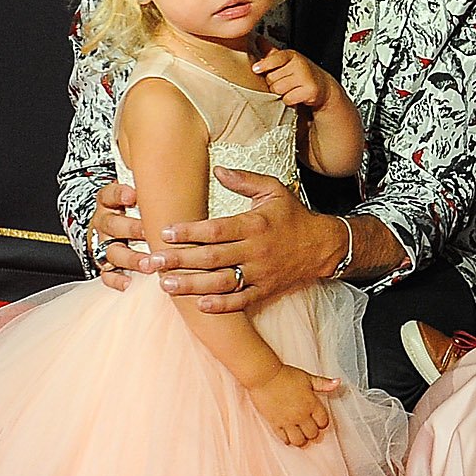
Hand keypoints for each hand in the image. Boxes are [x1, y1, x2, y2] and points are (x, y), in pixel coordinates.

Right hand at [92, 177, 144, 287]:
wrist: (120, 229)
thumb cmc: (141, 210)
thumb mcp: (142, 196)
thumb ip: (154, 192)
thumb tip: (182, 176)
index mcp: (111, 203)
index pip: (109, 195)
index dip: (119, 194)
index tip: (133, 196)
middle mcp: (105, 222)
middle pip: (112, 225)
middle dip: (130, 229)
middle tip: (148, 233)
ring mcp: (103, 244)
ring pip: (111, 251)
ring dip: (130, 258)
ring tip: (148, 264)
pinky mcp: (105, 264)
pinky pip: (106, 274)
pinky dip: (116, 279)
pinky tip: (130, 283)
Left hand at [139, 170, 344, 312]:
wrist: (322, 246)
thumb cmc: (293, 216)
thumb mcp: (273, 190)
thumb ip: (244, 179)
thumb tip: (217, 169)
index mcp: (254, 225)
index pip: (216, 230)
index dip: (190, 231)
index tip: (165, 231)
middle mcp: (255, 250)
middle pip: (212, 258)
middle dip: (180, 260)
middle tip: (153, 261)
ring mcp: (260, 273)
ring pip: (222, 282)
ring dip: (192, 285)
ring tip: (166, 285)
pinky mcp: (265, 290)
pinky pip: (241, 301)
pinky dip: (221, 305)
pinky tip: (199, 305)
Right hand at [240, 362, 335, 446]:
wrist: (264, 376)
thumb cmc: (285, 375)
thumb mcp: (307, 377)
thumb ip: (323, 383)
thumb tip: (337, 383)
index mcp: (311, 404)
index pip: (323, 422)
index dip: (322, 422)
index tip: (318, 420)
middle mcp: (301, 415)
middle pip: (313, 434)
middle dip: (313, 432)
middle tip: (309, 428)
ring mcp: (288, 421)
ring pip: (299, 440)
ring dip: (301, 439)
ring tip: (299, 435)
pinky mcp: (275, 423)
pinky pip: (284, 439)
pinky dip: (287, 439)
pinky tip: (287, 435)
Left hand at [249, 43, 334, 114]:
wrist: (321, 85)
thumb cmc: (300, 72)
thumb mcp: (286, 59)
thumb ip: (271, 52)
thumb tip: (257, 39)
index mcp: (292, 55)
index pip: (276, 58)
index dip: (264, 64)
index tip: (255, 69)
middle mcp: (299, 64)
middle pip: (271, 78)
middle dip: (273, 83)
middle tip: (283, 81)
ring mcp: (305, 77)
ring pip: (278, 89)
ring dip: (280, 92)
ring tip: (289, 88)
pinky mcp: (309, 90)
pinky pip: (287, 99)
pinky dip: (289, 100)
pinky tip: (295, 95)